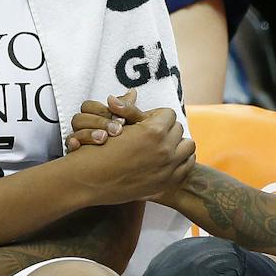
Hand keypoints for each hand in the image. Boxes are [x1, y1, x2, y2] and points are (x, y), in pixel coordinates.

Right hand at [70, 94, 195, 202]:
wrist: (88, 181)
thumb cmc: (97, 150)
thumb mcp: (114, 125)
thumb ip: (130, 110)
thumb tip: (134, 91)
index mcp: (154, 132)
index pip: (168, 114)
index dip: (155, 116)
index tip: (144, 123)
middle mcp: (165, 150)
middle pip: (178, 129)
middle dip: (166, 130)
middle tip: (151, 135)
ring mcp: (168, 169)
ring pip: (188, 147)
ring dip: (177, 144)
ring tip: (163, 146)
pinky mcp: (167, 183)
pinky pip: (186, 167)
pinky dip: (180, 162)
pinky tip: (167, 161)